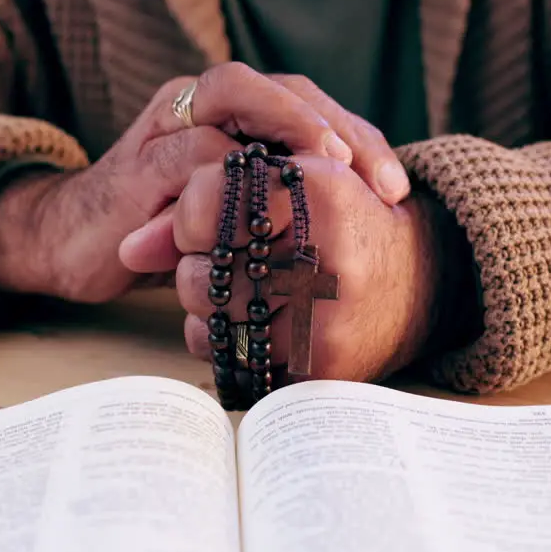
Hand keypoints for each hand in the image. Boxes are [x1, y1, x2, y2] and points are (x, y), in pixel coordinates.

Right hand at [118, 72, 410, 276]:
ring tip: (337, 167)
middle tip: (380, 179)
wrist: (70, 245)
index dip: (357, 138)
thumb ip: (278, 206)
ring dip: (292, 126)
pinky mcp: (137, 165)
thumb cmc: (163, 233)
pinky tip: (270, 200)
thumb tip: (360, 224)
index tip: (397, 188)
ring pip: (234, 94)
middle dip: (337, 126)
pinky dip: (232, 171)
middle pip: (281, 86)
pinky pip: (189, 151)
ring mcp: (165, 127)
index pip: (306, 104)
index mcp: (229, 115)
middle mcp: (198, 106)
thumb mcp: (233, 220)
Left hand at [171, 155, 461, 382]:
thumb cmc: (342, 225)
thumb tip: (127, 249)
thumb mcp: (294, 187)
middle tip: (231, 263)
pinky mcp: (324, 364)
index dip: (193, 215)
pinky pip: (233, 358)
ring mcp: (329, 315)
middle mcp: (331, 252)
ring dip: (208, 307)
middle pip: (204, 266)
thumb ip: (210, 199)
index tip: (210, 222)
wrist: (423, 284)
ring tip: (245, 292)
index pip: (210, 199)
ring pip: (211, 315)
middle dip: (200, 267)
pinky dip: (225, 343)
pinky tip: (254, 325)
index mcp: (325, 189)